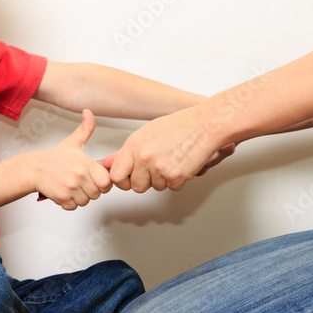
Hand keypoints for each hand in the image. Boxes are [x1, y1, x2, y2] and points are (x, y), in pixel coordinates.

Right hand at [33, 110, 111, 209]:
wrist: (33, 169)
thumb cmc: (54, 158)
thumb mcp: (72, 142)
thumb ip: (85, 128)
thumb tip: (88, 112)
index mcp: (86, 164)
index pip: (107, 181)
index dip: (103, 182)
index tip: (96, 179)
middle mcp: (80, 176)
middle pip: (97, 194)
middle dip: (90, 190)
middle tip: (81, 182)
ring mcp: (71, 188)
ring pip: (86, 201)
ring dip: (80, 197)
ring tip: (72, 186)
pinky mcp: (62, 198)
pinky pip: (74, 207)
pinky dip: (70, 203)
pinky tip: (65, 192)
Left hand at [107, 106, 224, 192]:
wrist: (204, 125)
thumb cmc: (179, 126)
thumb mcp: (146, 134)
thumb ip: (125, 152)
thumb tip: (108, 163)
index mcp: (133, 145)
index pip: (116, 175)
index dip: (122, 180)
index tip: (128, 179)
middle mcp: (144, 157)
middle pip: (136, 186)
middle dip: (146, 182)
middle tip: (156, 169)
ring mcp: (159, 168)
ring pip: (156, 187)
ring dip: (164, 179)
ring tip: (172, 161)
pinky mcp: (175, 176)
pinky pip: (172, 188)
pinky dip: (179, 180)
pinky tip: (181, 164)